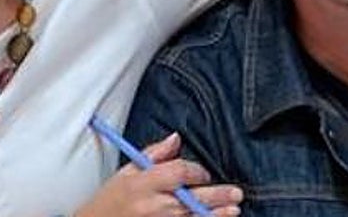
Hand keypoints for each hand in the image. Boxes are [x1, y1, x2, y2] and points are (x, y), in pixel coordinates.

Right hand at [77, 132, 242, 216]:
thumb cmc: (110, 200)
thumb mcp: (126, 172)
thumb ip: (154, 154)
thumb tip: (176, 138)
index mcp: (142, 183)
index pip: (177, 173)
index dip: (196, 172)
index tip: (204, 174)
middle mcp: (151, 205)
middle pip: (190, 199)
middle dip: (216, 196)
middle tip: (236, 194)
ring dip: (214, 216)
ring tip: (233, 212)